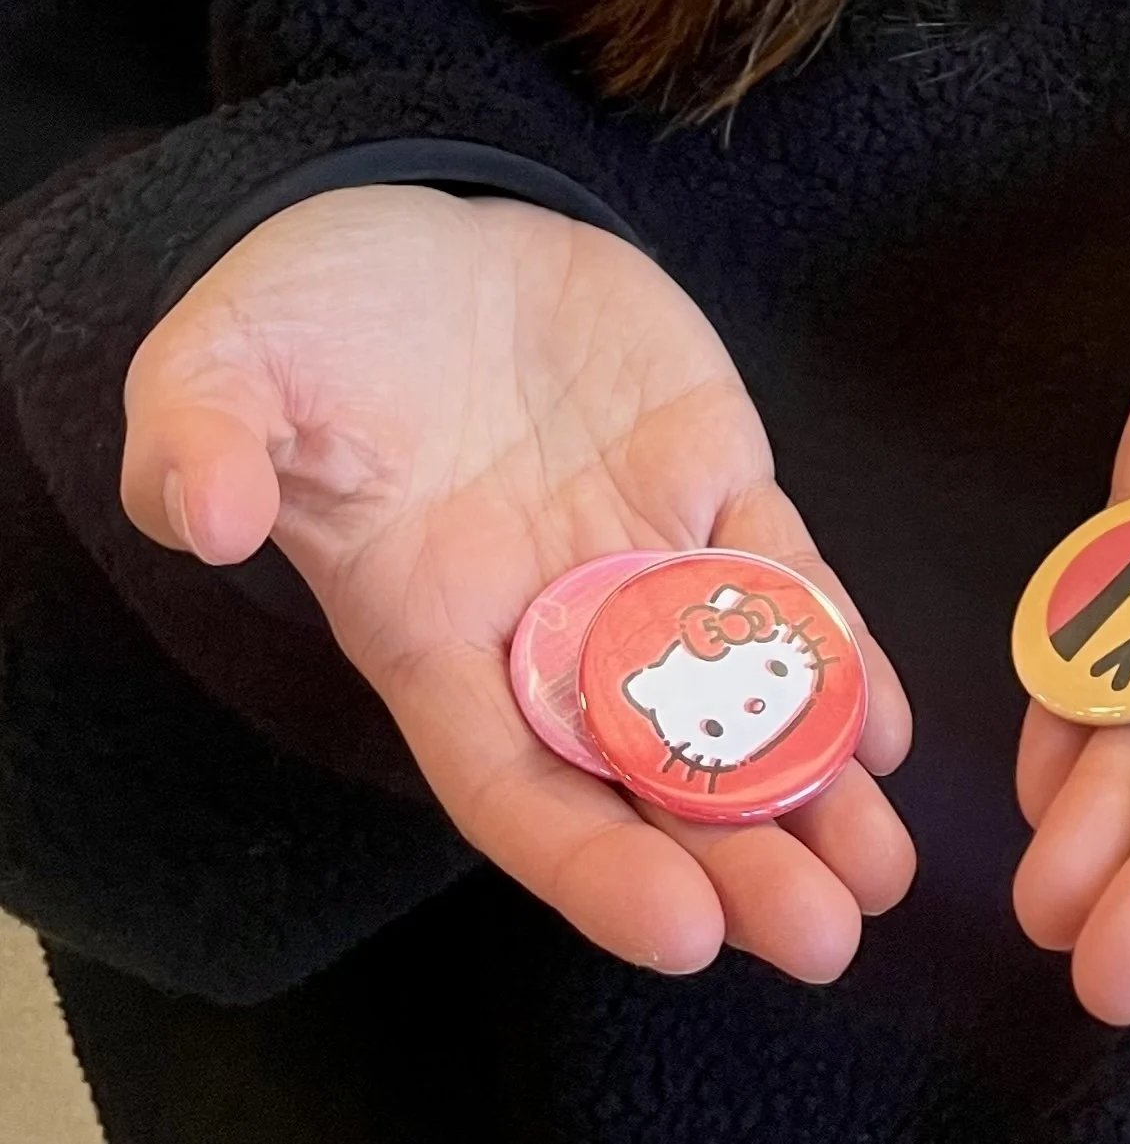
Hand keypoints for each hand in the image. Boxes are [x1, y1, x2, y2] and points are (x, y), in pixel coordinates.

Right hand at [121, 186, 913, 980]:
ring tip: (885, 870)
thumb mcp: (226, 367)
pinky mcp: (714, 482)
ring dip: (813, 786)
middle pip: (649, 773)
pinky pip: (786, 580)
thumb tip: (203, 508)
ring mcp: (643, 556)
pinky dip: (839, 651)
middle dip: (736, 859)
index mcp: (433, 633)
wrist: (422, 232)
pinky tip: (884, 727)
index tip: (682, 934)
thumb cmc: (312, 319)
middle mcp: (552, 621)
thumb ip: (203, 441)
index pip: (514, 783)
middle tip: (825, 938)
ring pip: (738, 696)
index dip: (593, 864)